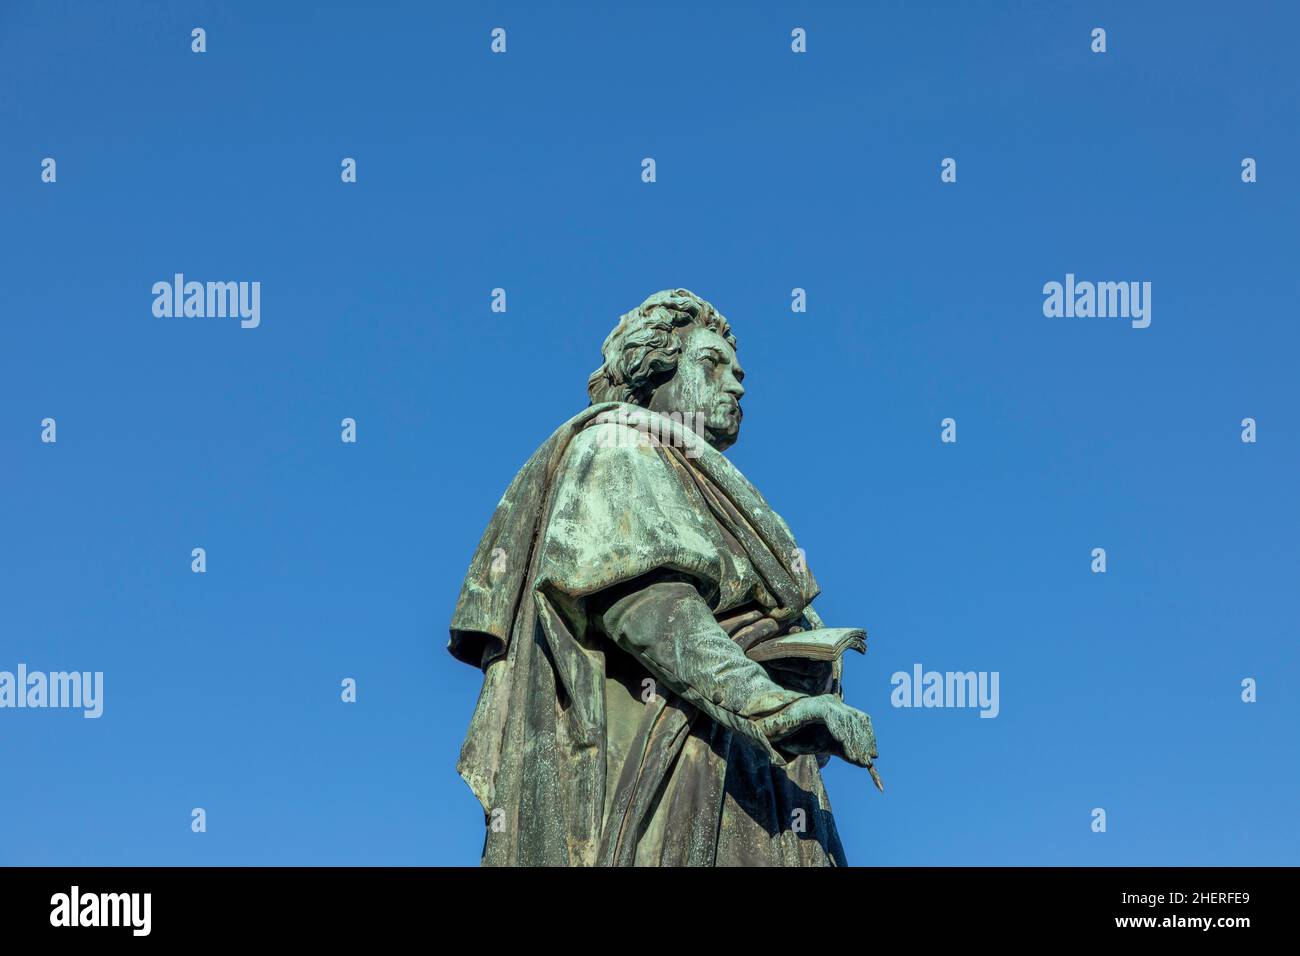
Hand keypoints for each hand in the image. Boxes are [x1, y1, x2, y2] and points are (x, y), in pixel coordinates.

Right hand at [757, 695, 879, 782]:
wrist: (775, 734)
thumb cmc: (800, 738)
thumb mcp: (828, 746)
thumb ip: (846, 751)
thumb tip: (866, 763)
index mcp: (839, 710)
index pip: (862, 719)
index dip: (869, 737)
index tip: (873, 756)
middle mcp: (833, 703)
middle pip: (856, 719)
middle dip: (863, 742)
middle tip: (866, 761)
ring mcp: (823, 703)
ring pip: (845, 719)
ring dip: (852, 740)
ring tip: (855, 758)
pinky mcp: (812, 706)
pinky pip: (829, 716)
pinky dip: (837, 730)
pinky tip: (841, 743)